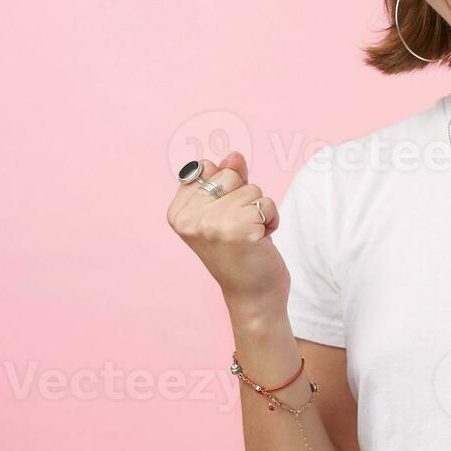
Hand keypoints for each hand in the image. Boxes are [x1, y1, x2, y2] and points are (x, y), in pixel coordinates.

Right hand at [167, 151, 289, 308]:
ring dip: (259, 211)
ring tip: (251, 236)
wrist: (252, 294)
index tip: (223, 218)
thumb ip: (228, 180)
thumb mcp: (228, 210)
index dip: (226, 189)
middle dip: (244, 198)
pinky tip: (261, 240)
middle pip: (230, 176)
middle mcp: (189, 218)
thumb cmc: (241, 250)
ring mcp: (211, 225)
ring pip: (252, 189)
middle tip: (240, 228)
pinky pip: (266, 203)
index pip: (207, 168)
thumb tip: (234, 155)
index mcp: (178, 211)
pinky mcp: (237, 231)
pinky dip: (272, 219)